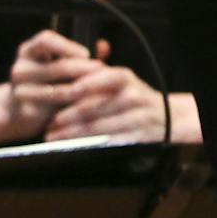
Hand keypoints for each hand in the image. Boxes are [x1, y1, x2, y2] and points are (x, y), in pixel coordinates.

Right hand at [5, 28, 102, 124]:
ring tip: (101, 90)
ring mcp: (20, 90)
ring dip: (83, 91)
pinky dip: (74, 109)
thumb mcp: (59, 65)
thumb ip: (80, 56)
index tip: (87, 54)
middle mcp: (20, 69)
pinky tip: (88, 108)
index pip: (46, 40)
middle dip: (84, 70)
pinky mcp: (26, 111)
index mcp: (27, 51)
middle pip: (57, 66)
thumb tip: (104, 46)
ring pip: (58, 91)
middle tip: (104, 73)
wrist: (18, 112)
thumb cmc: (46, 83)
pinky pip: (54, 110)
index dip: (68, 46)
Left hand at [44, 75, 195, 143]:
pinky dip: (89, 144)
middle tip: (48, 123)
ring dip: (73, 133)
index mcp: (124, 77)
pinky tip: (73, 146)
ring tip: (53, 137)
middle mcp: (132, 96)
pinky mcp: (138, 136)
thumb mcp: (119, 79)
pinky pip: (109, 141)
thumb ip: (94, 75)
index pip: (96, 80)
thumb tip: (61, 71)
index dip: (74, 90)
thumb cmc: (133, 95)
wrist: (168, 117)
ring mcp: (137, 117)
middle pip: (93, 107)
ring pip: (99, 127)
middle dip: (67, 117)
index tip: (53, 96)